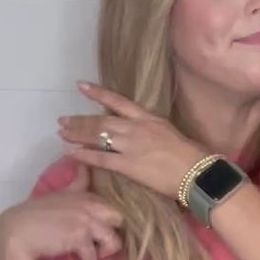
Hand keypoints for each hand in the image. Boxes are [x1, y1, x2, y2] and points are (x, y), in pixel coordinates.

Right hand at [0, 163, 122, 259]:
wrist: (18, 232)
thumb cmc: (36, 214)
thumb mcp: (60, 193)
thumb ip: (77, 183)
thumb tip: (82, 162)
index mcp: (86, 195)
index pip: (114, 204)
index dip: (111, 219)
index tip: (102, 227)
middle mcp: (89, 205)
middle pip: (119, 220)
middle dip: (112, 234)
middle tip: (97, 243)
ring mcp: (86, 221)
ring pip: (113, 242)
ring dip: (101, 252)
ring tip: (87, 254)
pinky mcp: (80, 238)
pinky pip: (93, 257)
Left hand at [57, 83, 200, 198]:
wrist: (197, 172)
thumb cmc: (190, 155)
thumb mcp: (169, 132)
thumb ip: (151, 130)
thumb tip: (141, 132)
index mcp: (147, 118)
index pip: (117, 101)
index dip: (97, 93)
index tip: (80, 87)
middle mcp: (135, 128)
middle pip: (101, 120)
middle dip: (80, 120)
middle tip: (62, 120)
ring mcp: (130, 146)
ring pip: (97, 137)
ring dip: (77, 135)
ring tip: (63, 133)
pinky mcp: (129, 166)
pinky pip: (101, 159)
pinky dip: (85, 156)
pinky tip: (72, 153)